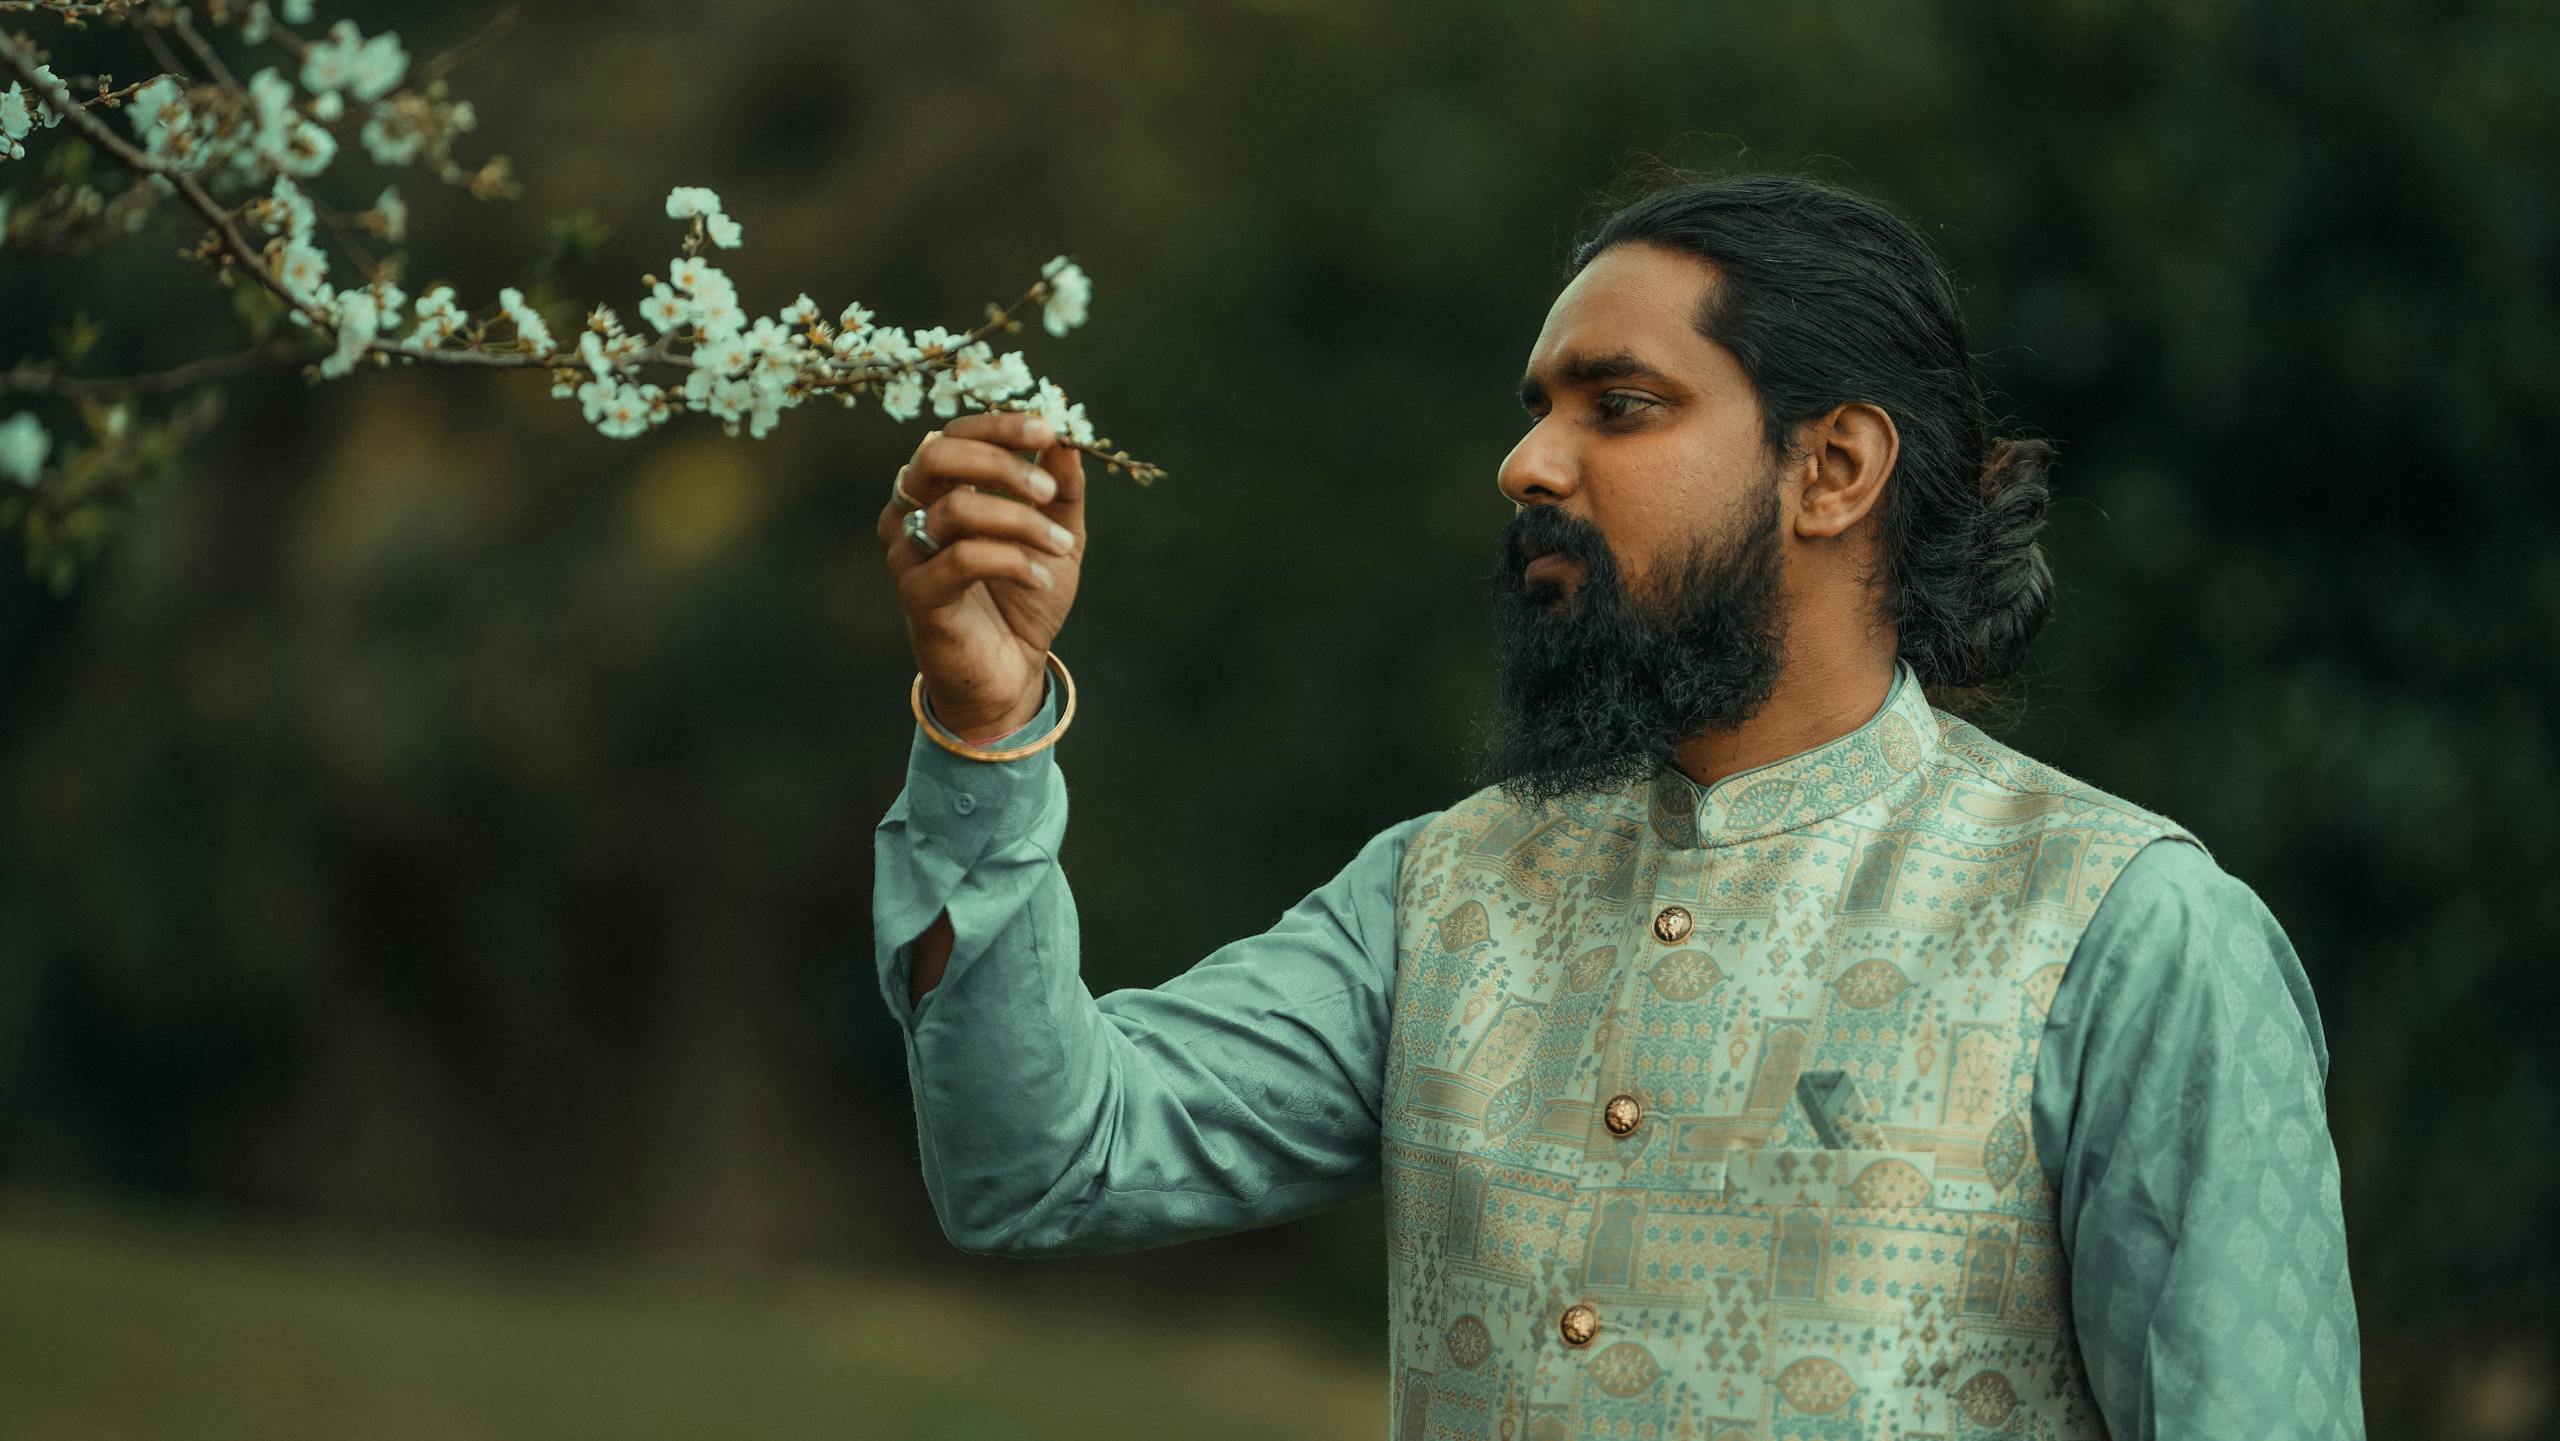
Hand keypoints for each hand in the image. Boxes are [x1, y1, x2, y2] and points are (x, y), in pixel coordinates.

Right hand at [876, 409, 1085, 739]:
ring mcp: (908, 555)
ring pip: (956, 509)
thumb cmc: (1025, 597)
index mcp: (941, 490)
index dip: (999, 425)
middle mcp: (912, 514)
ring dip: (1021, 522)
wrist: (1012, 673)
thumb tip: (1068, 438)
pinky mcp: (917, 595)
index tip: (1049, 431)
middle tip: (1048, 490)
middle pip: (936, 457)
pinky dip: (1012, 562)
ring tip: (1061, 546)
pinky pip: (962, 560)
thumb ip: (1062, 488)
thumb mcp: (1057, 535)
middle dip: (1001, 463)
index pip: (956, 434)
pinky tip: (1039, 579)